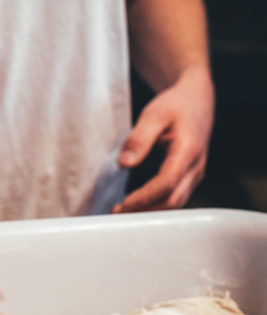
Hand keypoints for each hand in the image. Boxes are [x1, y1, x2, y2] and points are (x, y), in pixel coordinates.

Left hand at [114, 70, 213, 212]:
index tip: (123, 205)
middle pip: (173, 200)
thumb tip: (125, 164)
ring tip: (122, 212)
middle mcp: (196, 167)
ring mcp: (195, 174)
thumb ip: (139, 138)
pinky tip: (135, 205)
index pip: (167, 183)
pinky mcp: (189, 177)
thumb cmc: (175, 105)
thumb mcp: (154, 113)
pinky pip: (175, 197)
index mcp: (188, 150)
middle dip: (145, 211)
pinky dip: (156, 204)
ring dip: (150, 211)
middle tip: (116, 214)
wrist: (197, 100)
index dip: (145, 197)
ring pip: (175, 203)